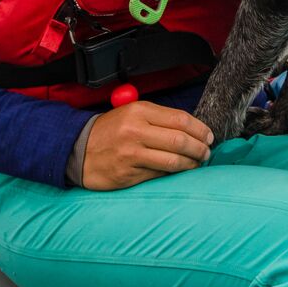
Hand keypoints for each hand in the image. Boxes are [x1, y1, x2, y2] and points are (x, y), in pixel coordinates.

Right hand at [80, 102, 214, 189]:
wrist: (78, 149)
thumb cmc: (111, 131)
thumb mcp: (132, 113)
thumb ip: (159, 118)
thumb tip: (192, 129)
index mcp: (139, 111)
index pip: (180, 119)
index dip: (200, 129)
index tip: (209, 136)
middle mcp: (136, 131)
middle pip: (180, 140)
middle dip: (199, 148)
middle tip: (206, 152)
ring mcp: (132, 154)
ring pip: (173, 161)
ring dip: (190, 164)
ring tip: (196, 164)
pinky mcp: (128, 174)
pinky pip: (159, 175)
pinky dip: (173, 174)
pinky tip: (178, 172)